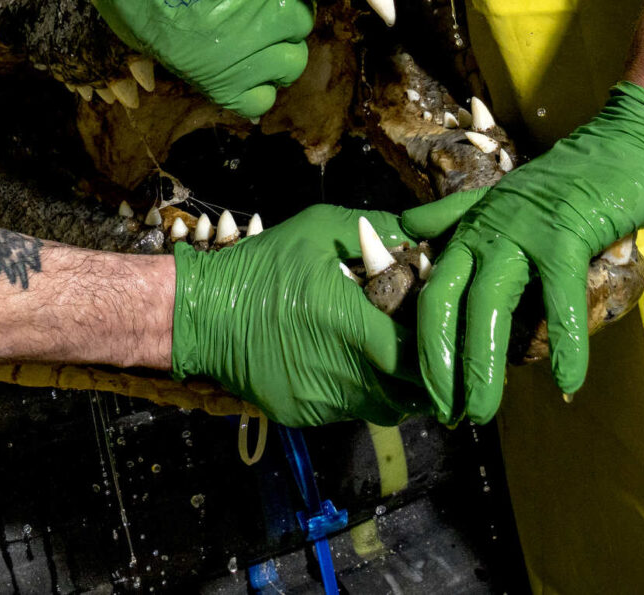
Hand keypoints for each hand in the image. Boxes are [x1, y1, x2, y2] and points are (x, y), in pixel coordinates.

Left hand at [41, 0, 320, 117]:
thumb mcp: (149, 44)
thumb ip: (194, 62)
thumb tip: (223, 71)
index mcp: (211, 70)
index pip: (261, 99)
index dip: (260, 80)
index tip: (254, 62)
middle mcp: (243, 40)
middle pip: (292, 60)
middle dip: (280, 45)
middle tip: (263, 22)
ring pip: (303, 16)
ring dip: (291, 7)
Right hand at [170, 205, 423, 425]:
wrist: (204, 313)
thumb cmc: (264, 266)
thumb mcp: (319, 229)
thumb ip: (377, 230)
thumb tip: (424, 239)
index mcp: (350, 324)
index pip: (417, 355)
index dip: (435, 345)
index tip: (438, 326)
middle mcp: (341, 372)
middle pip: (410, 391)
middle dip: (424, 370)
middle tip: (424, 344)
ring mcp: (322, 401)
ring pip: (384, 407)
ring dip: (396, 385)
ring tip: (391, 353)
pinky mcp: (305, 415)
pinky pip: (350, 411)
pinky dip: (360, 391)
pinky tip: (349, 362)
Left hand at [408, 82, 643, 423]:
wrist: (625, 144)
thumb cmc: (568, 182)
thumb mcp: (503, 199)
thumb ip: (454, 217)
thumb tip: (408, 229)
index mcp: (470, 227)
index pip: (432, 291)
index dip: (424, 345)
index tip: (428, 392)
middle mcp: (487, 228)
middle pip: (448, 302)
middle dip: (442, 364)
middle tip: (446, 414)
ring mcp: (524, 229)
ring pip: (490, 304)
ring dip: (484, 364)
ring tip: (483, 411)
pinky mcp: (567, 232)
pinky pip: (560, 296)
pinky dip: (565, 343)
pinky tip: (567, 381)